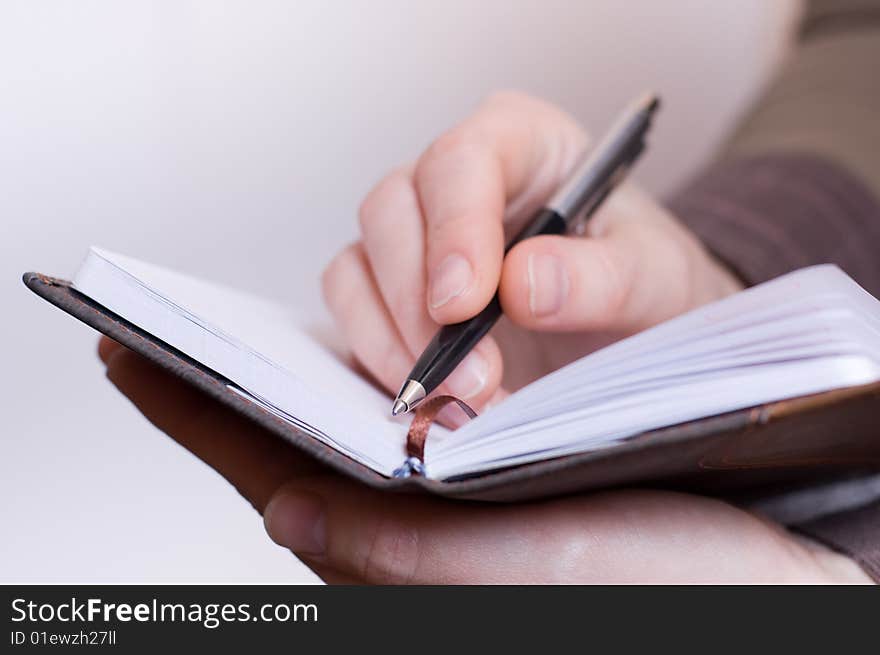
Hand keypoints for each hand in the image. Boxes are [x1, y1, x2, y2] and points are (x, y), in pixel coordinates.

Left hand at [99, 338, 870, 582]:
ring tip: (272, 339)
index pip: (272, 475)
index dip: (196, 418)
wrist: (768, 564)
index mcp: (411, 558)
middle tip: (176, 343)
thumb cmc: (674, 581)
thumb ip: (406, 548)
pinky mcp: (497, 464)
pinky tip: (368, 345)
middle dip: (245, 388)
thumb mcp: (537, 566)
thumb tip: (288, 503)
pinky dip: (381, 362)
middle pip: (295, 445)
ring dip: (324, 366)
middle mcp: (419, 527)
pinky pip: (408, 404)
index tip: (126, 360)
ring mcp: (455, 493)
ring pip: (351, 418)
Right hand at [322, 91, 742, 415]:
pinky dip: (380, 361)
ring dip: (394, 339)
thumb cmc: (646, 285)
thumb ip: (603, 277)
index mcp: (522, 143)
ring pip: (358, 265)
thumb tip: (522, 283)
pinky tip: (429, 401)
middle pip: (391, 210)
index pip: (462, 159)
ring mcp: (415, 238)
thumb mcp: (658, 281)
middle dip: (419, 302)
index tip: (463, 303)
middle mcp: (454, 183)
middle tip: (472, 376)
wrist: (632, 334)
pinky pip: (353, 316)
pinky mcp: (393, 294)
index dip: (454, 227)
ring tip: (457, 398)